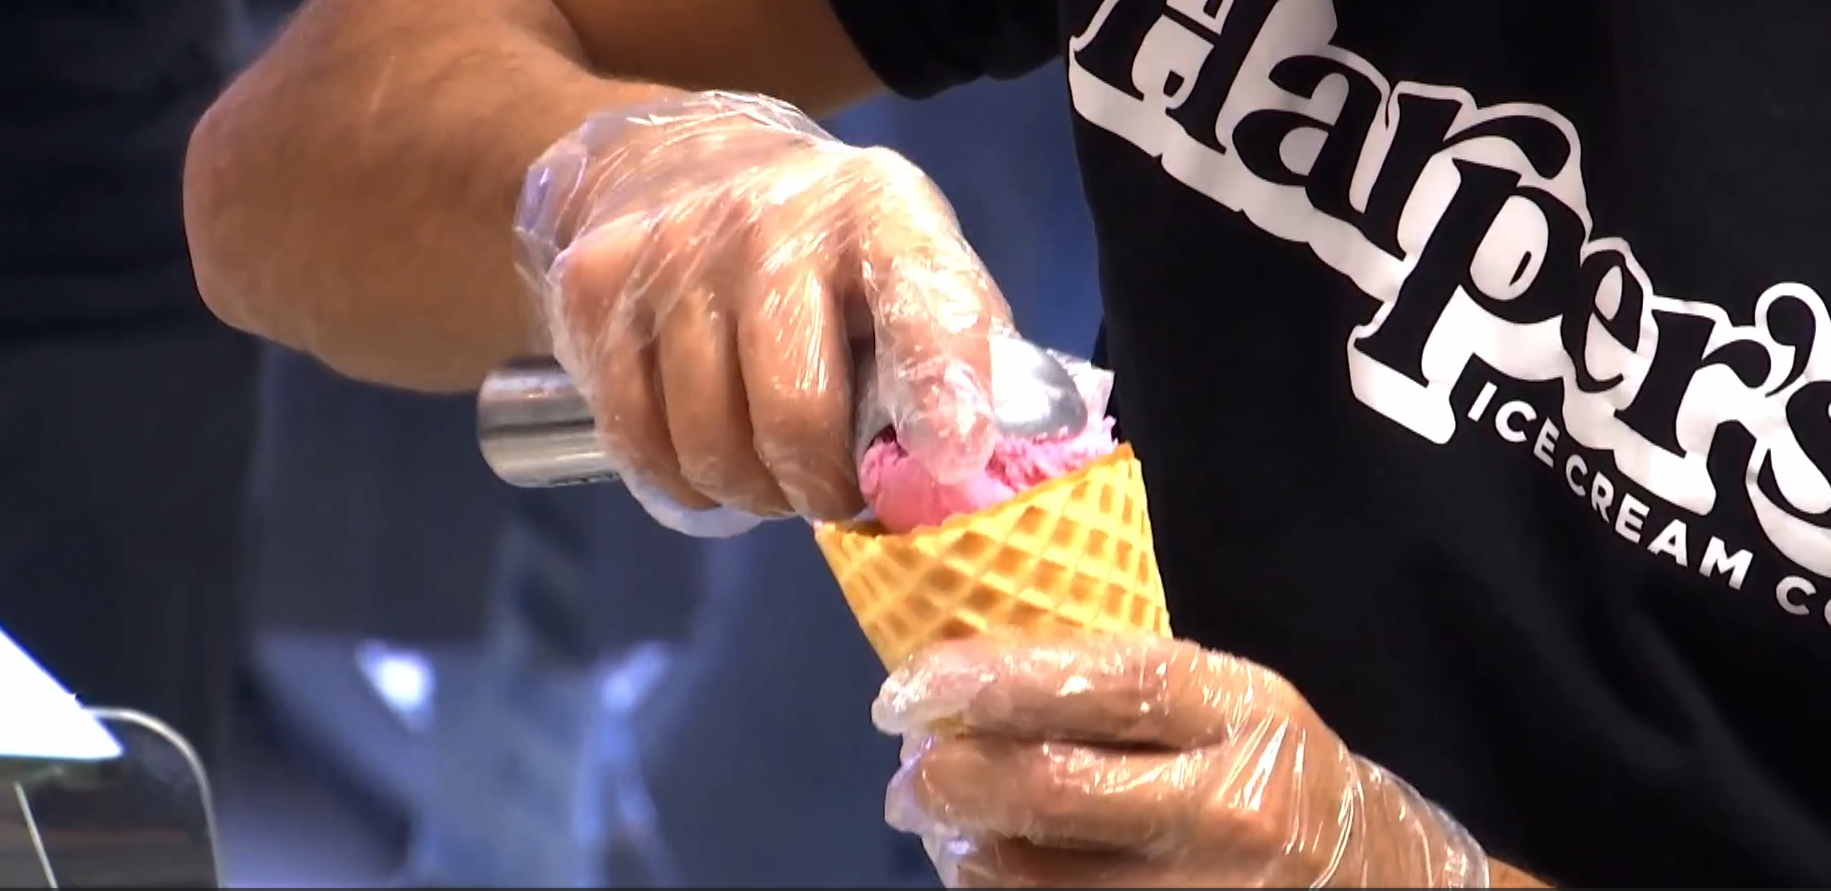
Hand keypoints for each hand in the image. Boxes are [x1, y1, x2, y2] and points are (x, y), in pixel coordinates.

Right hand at [515, 91, 1012, 535]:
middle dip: (822, 489)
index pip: (920, 300)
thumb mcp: (911, 267)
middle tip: (835, 496)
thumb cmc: (829, 251)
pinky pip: (638, 441)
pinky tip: (711, 462)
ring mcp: (671, 250)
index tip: (952, 457)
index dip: (941, 386)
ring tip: (774, 475)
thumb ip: (952, 357)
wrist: (679, 162)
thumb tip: (962, 474)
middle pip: (793, 410)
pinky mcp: (595, 287)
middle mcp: (770, 219)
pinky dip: (683, 481)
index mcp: (880, 211)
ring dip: (752, 493)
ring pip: (709, 444)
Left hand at [872, 633, 1490, 887]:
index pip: (1089, 685)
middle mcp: (1230, 810)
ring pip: (1030, 881)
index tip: (904, 691)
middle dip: (945, 779)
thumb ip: (1113, 686)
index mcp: (1238, 712)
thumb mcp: (1222, 704)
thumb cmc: (1272, 774)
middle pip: (1047, 790)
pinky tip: (985, 872)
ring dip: (958, 850)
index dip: (981, 683)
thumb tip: (958, 682)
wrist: (1377, 880)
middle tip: (903, 775)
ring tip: (941, 828)